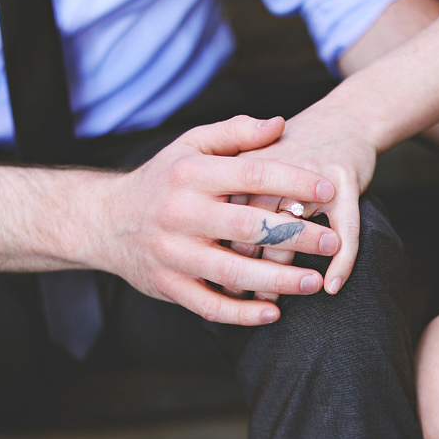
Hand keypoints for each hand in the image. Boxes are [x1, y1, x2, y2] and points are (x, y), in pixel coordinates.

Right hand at [102, 115, 339, 325]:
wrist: (106, 221)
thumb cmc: (162, 180)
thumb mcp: (190, 145)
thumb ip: (235, 133)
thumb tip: (279, 124)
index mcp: (190, 175)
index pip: (252, 175)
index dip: (295, 182)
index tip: (330, 190)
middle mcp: (180, 214)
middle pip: (248, 227)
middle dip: (296, 236)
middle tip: (332, 242)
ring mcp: (173, 254)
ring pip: (232, 272)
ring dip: (278, 280)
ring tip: (314, 283)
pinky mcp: (169, 286)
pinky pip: (209, 306)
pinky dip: (242, 314)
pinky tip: (273, 312)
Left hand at [229, 102, 378, 299]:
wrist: (344, 120)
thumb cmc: (292, 152)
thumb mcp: (252, 160)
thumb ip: (229, 194)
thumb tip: (217, 248)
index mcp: (247, 164)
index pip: (225, 212)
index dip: (219, 248)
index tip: (213, 276)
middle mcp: (277, 170)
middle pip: (255, 226)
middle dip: (247, 265)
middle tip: (241, 293)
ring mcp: (313, 177)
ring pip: (296, 232)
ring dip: (289, 271)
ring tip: (282, 297)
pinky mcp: (345, 183)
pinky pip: (346, 229)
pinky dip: (342, 260)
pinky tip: (333, 286)